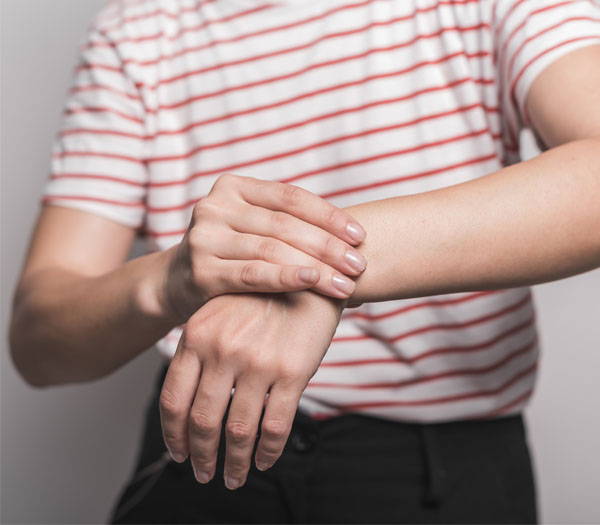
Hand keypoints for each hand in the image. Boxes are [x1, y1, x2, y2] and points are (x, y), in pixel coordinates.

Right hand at [156, 173, 366, 322]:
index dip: (329, 215)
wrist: (177, 282)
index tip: (359, 236)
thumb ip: (285, 221)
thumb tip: (349, 233)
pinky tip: (313, 283)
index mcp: (232, 186)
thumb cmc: (230, 253)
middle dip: (328, 246)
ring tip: (346, 283)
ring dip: (316, 268)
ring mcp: (204, 237)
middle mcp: (215, 206)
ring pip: (272, 249)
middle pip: (284, 224)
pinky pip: (253, 274)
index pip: (291, 196)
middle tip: (359, 264)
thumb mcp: (250, 226)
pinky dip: (286, 278)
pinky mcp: (201, 270)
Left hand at [158, 291, 342, 489]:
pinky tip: (265, 461)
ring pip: (237, 430)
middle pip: (202, 421)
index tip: (178, 453)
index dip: (173, 435)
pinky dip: (268, 452)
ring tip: (234, 477)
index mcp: (197, 335)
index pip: (174, 399)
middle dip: (200, 456)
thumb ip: (199, 349)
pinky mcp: (292, 372)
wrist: (310, 273)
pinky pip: (274, 426)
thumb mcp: (219, 311)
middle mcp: (223, 350)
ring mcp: (257, 362)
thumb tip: (187, 400)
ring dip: (233, 463)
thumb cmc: (262, 295)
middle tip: (203, 473)